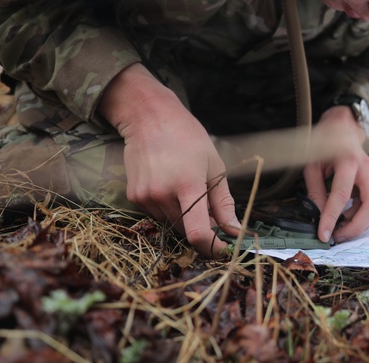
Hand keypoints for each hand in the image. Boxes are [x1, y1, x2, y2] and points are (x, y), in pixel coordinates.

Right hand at [99, 64, 239, 255]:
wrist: (150, 119)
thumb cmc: (189, 138)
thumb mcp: (214, 167)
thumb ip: (223, 203)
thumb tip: (235, 231)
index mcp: (187, 184)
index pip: (196, 232)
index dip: (212, 247)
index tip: (223, 250)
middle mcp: (162, 194)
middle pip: (185, 230)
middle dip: (201, 228)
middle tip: (211, 212)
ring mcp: (145, 197)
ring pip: (171, 224)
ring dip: (184, 217)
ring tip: (188, 189)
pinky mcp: (134, 197)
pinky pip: (156, 215)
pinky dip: (168, 209)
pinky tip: (170, 185)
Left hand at [302, 105, 368, 243]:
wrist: (342, 127)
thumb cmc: (324, 145)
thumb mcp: (312, 165)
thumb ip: (315, 191)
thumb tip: (318, 217)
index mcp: (348, 160)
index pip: (342, 195)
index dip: (332, 217)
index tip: (323, 235)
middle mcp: (366, 168)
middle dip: (356, 226)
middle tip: (337, 237)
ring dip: (360, 223)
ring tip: (339, 229)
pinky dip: (360, 216)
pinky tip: (345, 218)